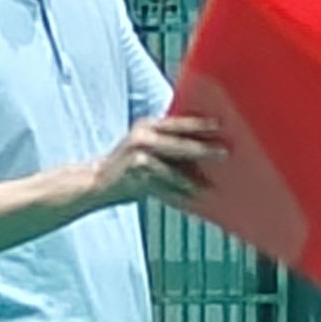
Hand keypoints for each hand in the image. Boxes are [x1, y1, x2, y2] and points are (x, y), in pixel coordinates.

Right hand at [91, 117, 225, 207]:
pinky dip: (179, 192)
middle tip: (225, 152)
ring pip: (173, 167)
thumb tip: (203, 153)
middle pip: (179, 141)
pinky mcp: (136, 170)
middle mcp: (142, 135)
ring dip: (193, 179)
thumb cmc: (127, 168)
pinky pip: (163, 184)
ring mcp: (138, 152)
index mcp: (147, 125)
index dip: (198, 123)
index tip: (219, 124)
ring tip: (210, 187)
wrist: (95, 183)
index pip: (177, 122)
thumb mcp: (145, 149)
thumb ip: (167, 147)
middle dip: (203, 148)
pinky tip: (193, 199)